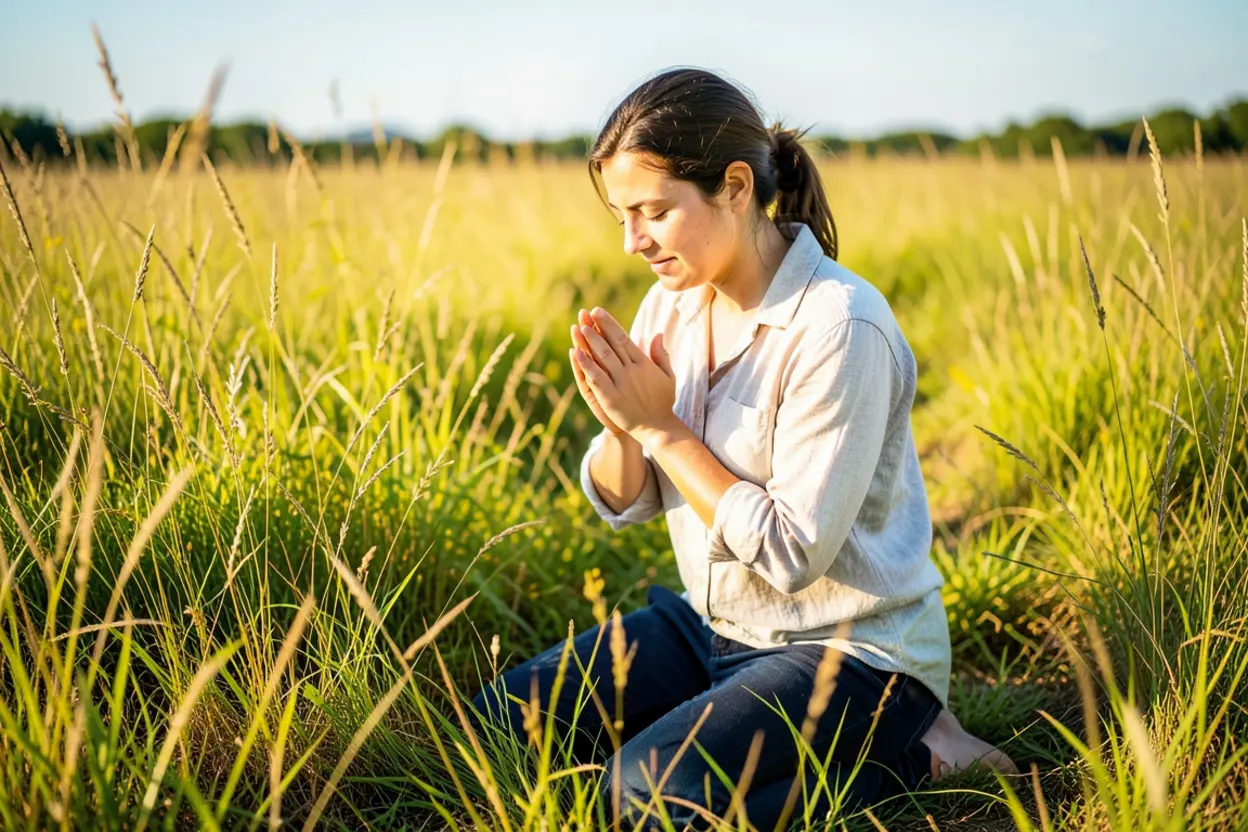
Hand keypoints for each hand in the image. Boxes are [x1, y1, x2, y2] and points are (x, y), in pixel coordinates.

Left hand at [569, 306, 676, 439]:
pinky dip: (586, 365)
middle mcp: (632, 370)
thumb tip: (657, 333)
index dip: (610, 324)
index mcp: (643, 363)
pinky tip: (576, 353)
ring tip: (579, 327)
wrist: (657, 427)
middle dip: (598, 327)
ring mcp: (621, 384)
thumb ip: (661, 354)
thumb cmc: (662, 401)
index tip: (598, 312)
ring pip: (603, 358)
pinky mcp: (611, 398)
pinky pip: (596, 378)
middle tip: (585, 313)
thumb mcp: (667, 376)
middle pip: (611, 344)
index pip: (623, 338)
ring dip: (590, 342)